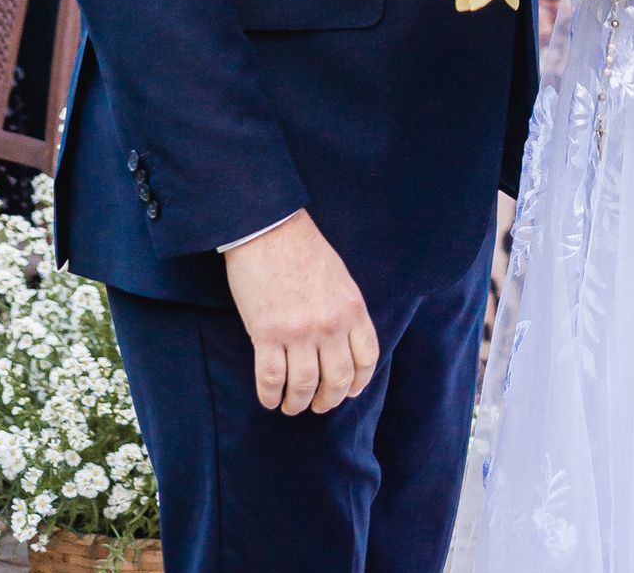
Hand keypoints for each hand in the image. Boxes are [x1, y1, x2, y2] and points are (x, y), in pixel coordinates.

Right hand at [223, 211, 379, 416]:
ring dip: (298, 403)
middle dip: (328, 400)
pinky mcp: (267, 334)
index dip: (358, 382)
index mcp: (352, 308)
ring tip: (292, 406)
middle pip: (337, 380)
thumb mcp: (340, 277)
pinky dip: (270, 396)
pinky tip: (270, 399)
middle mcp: (330, 325)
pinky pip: (271, 379)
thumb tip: (343, 343)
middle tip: (319, 405)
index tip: (349, 391)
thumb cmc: (303, 248)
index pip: (366, 359)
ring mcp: (299, 332)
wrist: (268, 227)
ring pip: (304, 386)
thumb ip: (345, 310)